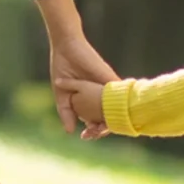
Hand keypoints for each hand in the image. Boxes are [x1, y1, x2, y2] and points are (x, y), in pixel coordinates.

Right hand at [33, 0, 116, 134]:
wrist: (67, 47)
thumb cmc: (62, 68)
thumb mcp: (61, 94)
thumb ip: (66, 112)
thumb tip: (69, 131)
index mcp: (88, 100)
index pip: (95, 119)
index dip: (93, 130)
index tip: (86, 136)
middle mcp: (99, 95)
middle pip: (107, 117)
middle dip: (102, 128)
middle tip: (94, 134)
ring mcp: (105, 88)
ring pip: (116, 109)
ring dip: (112, 121)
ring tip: (103, 129)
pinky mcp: (109, 78)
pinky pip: (120, 95)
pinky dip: (122, 106)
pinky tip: (121, 116)